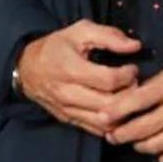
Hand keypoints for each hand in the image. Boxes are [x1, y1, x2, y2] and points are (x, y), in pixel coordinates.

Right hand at [15, 19, 140, 136]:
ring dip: (122, 113)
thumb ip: (109, 36)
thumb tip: (135, 46)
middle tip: (134, 84)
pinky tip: (118, 111)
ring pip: (103, 123)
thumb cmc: (57, 46)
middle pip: (108, 105)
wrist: (27, 67)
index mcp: (70, 68)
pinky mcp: (69, 120)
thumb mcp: (81, 31)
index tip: (133, 68)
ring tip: (127, 97)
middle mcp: (67, 94)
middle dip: (129, 95)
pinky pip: (95, 130)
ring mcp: (67, 110)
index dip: (127, 75)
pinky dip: (112, 125)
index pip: (107, 80)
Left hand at [99, 59, 162, 161]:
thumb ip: (156, 82)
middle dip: (120, 134)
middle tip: (111, 134)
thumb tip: (131, 95)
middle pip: (141, 128)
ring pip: (154, 145)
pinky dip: (161, 157)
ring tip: (133, 140)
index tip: (102, 115)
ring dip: (138, 145)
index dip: (116, 110)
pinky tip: (159, 148)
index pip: (138, 99)